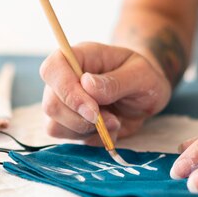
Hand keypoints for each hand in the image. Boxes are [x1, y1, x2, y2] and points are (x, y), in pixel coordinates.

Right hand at [40, 42, 171, 144]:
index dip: (66, 91)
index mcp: (79, 57)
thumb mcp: (141, 75)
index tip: (93, 109)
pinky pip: (68, 139)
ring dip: (87, 131)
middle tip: (112, 120)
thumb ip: (116, 81)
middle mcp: (65, 79)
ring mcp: (64, 103)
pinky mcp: (70, 123)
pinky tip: (109, 129)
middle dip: (80, 119)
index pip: (53, 69)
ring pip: (55, 125)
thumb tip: (87, 85)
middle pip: (51, 104)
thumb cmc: (143, 77)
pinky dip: (91, 139)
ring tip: (115, 121)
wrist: (146, 94)